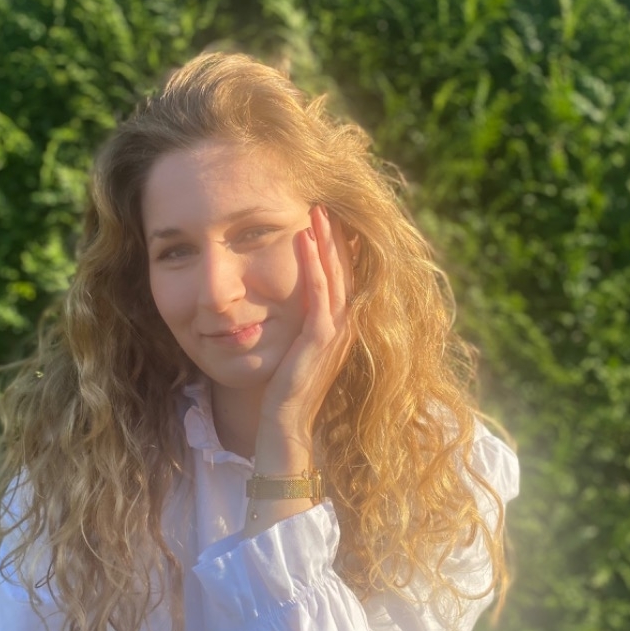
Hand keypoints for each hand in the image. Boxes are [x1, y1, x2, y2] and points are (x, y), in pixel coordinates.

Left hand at [254, 205, 355, 474]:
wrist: (283, 427)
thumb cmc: (284, 390)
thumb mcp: (294, 348)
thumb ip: (300, 323)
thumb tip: (291, 298)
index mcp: (340, 327)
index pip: (345, 277)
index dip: (340, 247)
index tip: (330, 217)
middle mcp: (344, 327)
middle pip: (347, 270)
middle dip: (336, 235)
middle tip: (325, 203)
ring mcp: (336, 334)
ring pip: (336, 276)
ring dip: (327, 241)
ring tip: (316, 211)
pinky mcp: (320, 340)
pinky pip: (320, 294)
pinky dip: (314, 265)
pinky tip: (303, 239)